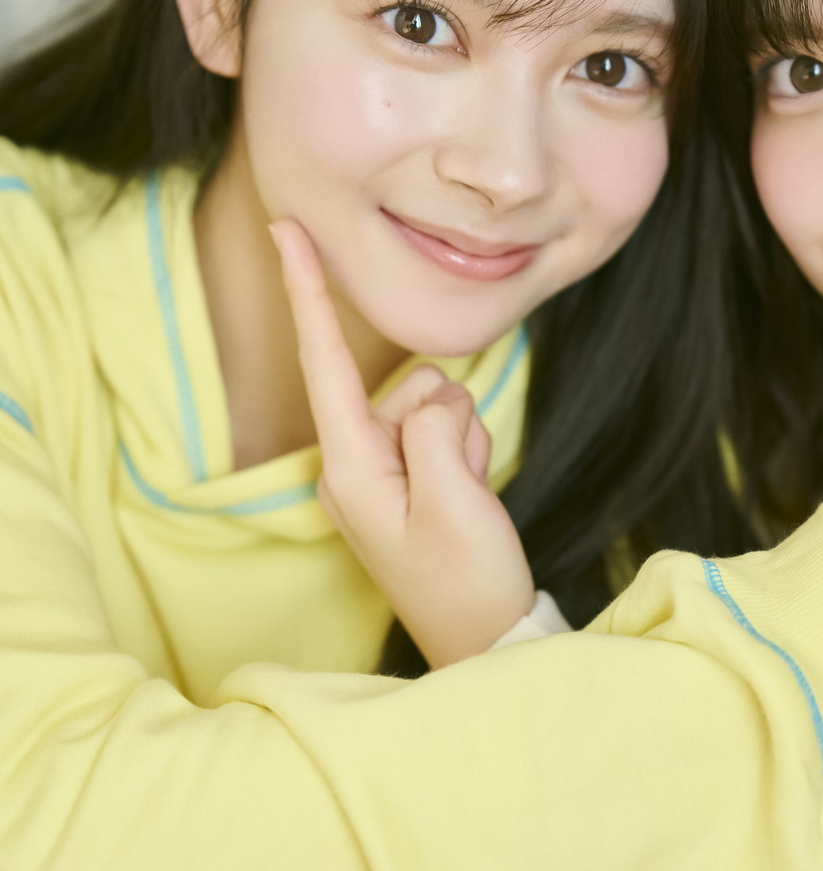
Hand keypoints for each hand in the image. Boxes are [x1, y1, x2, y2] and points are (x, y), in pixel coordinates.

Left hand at [270, 219, 534, 665]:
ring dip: (464, 444)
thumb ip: (435, 426)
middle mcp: (353, 466)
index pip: (324, 362)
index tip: (286, 230)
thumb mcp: (454, 496)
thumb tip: (434, 398)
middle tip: (462, 490)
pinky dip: (468, 458)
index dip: (308, 291)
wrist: (489, 640)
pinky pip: (448, 435)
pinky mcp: (408, 482)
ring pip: (437, 409)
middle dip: (450, 421)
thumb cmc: (467, 581)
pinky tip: (467, 505)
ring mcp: (380, 475)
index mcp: (349, 468)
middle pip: (408, 391)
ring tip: (465, 504)